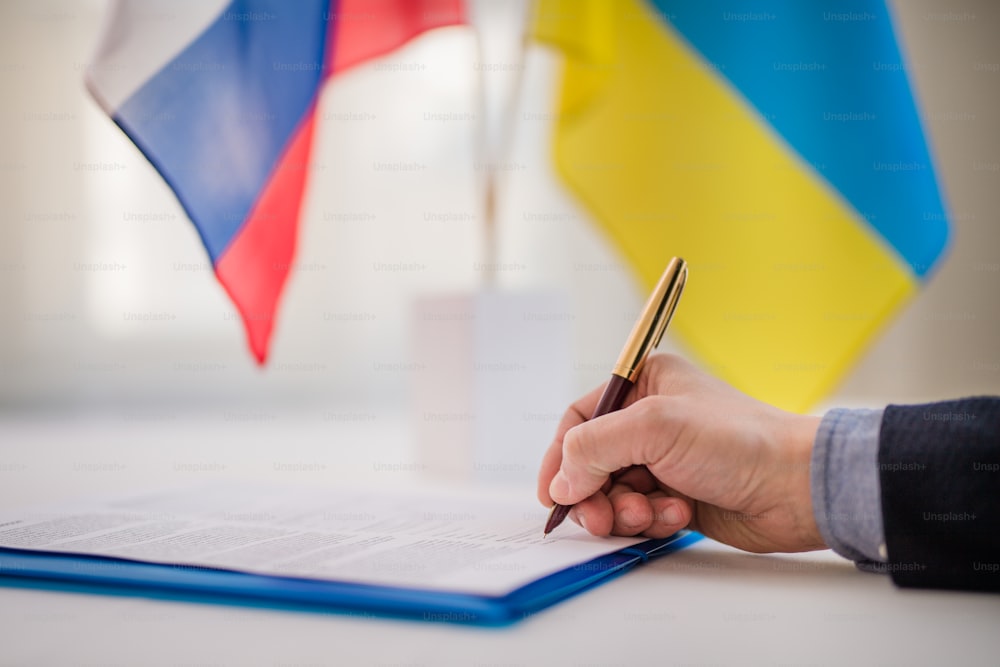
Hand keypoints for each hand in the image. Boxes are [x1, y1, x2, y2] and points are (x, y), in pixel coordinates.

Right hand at [537, 354, 825, 552]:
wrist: (797, 488)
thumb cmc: (738, 442)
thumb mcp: (655, 428)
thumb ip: (593, 447)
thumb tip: (560, 482)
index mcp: (645, 385)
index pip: (581, 419)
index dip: (561, 456)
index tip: (553, 493)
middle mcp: (651, 421)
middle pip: (591, 463)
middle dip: (594, 493)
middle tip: (602, 516)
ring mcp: (664, 460)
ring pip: (613, 494)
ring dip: (624, 510)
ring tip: (651, 513)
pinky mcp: (678, 495)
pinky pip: (640, 514)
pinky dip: (650, 521)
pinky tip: (677, 517)